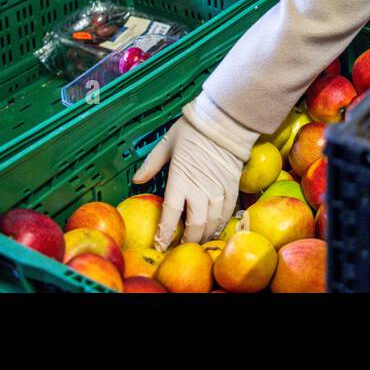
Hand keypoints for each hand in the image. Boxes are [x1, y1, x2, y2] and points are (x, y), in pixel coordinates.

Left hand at [132, 96, 256, 246]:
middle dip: (185, 242)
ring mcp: (218, 191)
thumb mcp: (167, 144)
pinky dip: (220, 225)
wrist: (225, 120)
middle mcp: (199, 191)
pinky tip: (215, 230)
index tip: (160, 246)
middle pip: (193, 226)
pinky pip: (226, 213)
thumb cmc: (193, 130)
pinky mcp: (232, 188)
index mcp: (180, 181)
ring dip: (203, 237)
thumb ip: (152, 164)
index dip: (164, 235)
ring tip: (196, 244)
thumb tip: (137, 180)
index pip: (170, 216)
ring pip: (211, 224)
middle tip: (179, 249)